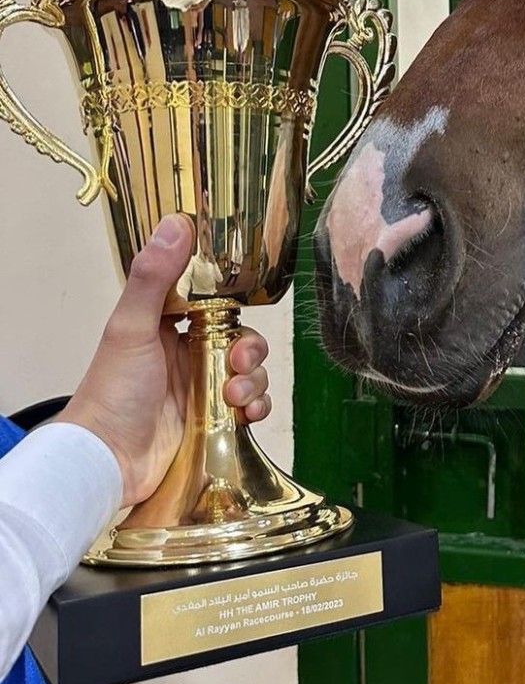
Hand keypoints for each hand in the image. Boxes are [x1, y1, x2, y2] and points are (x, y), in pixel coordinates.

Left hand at [55, 214, 271, 506]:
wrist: (109, 461)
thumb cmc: (113, 391)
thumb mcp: (131, 327)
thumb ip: (153, 277)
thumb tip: (177, 222)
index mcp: (169, 327)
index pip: (215, 304)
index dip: (233, 305)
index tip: (238, 310)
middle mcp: (189, 356)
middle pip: (241, 338)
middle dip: (251, 348)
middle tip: (239, 362)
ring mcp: (204, 389)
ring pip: (252, 372)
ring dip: (255, 380)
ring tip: (234, 397)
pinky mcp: (216, 422)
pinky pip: (253, 406)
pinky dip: (257, 407)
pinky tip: (245, 415)